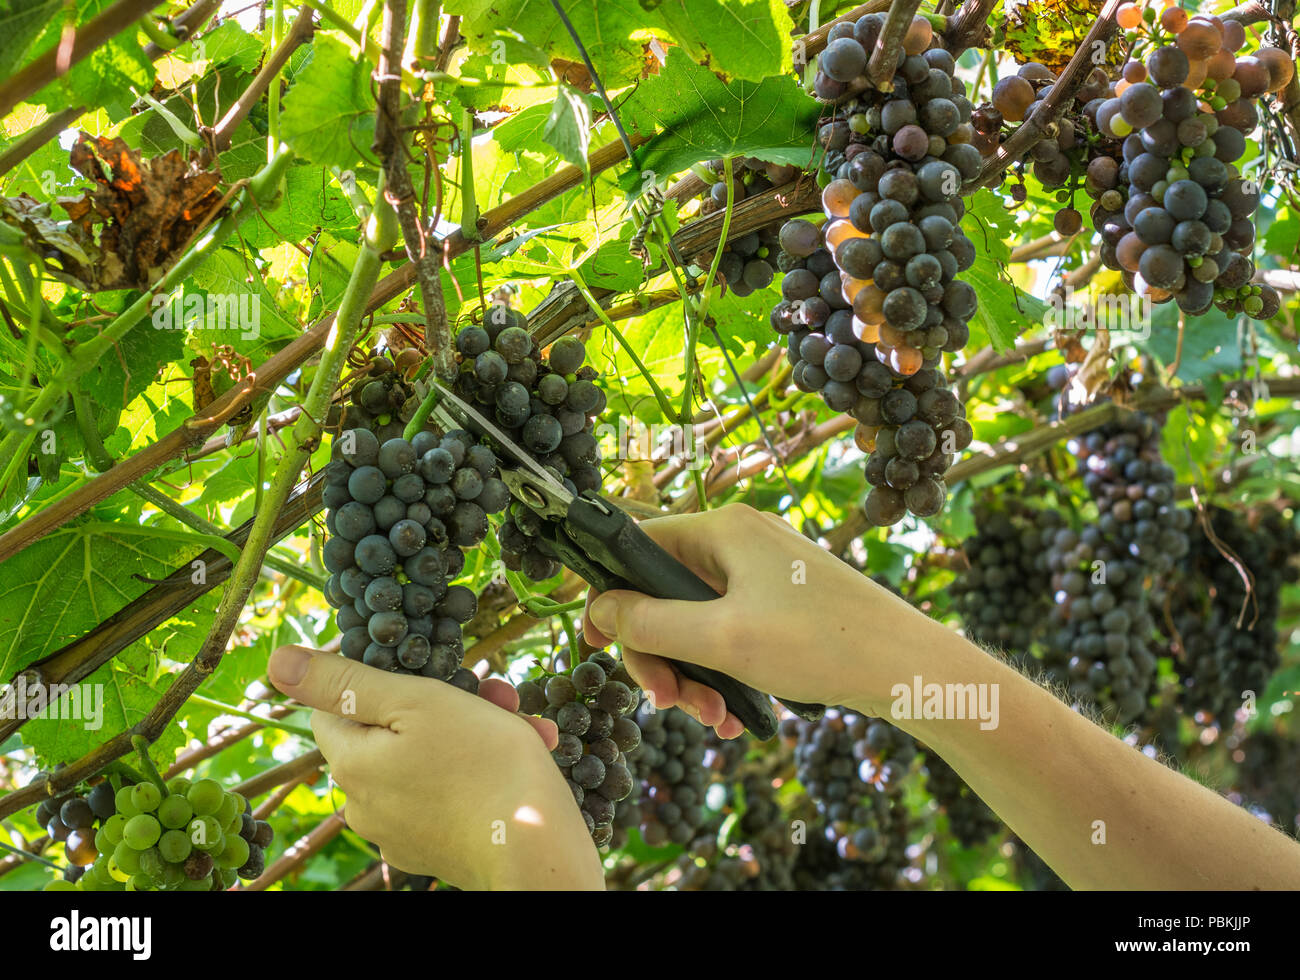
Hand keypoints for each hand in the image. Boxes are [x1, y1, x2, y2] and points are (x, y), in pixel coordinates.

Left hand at [268, 645, 603, 889]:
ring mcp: (400, 832)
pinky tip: (521, 759)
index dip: (380, 679)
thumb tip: (280, 662)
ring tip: (520, 726)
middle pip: (391, 731)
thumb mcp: (415, 701)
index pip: (336, 707)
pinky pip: (448, 794)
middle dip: (444, 704)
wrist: (538, 849)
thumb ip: (346, 682)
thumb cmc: (482, 765)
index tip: (428, 669)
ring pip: (427, 760)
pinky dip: (478, 772)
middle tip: (493, 695)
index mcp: (351, 765)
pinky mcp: (436, 847)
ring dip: (471, 733)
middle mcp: (364, 805)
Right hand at [582, 505, 938, 719]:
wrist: (908, 667)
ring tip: (713, 719)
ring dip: (694, 673)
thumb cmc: (819, 644)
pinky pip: (731, 632)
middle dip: (661, 655)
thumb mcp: (721, 640)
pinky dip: (724, 672)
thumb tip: (599, 610)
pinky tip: (735, 715)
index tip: (595, 645)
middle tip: (669, 704)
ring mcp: (765, 571)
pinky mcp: (784, 601)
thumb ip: (650, 625)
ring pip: (698, 620)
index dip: (611, 598)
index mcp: (723, 530)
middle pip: (665, 594)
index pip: (638, 548)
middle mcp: (741, 540)